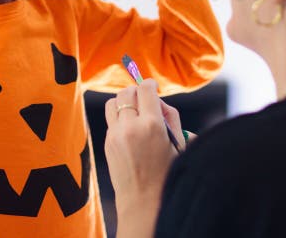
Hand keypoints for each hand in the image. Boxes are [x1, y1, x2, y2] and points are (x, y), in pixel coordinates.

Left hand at [105, 79, 184, 235]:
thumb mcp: (178, 144)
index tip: (153, 86)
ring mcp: (115, 134)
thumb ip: (171, 117)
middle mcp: (130, 126)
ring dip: (124, 101)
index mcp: (152, 125)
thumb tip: (159, 103)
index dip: (150, 84)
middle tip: (145, 98)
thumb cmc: (167, 174)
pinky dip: (119, 116)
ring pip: (113, 102)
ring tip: (134, 109)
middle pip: (127, 92)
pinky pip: (111, 119)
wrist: (143, 201)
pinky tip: (130, 127)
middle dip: (137, 91)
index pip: (145, 89)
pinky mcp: (107, 143)